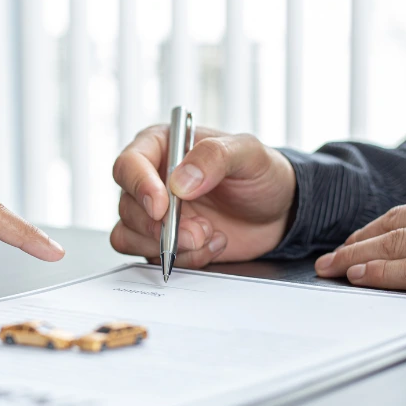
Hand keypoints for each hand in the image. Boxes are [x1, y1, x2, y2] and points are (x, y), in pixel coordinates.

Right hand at [110, 125, 296, 267]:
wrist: (277, 212)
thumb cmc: (260, 174)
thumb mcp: (248, 153)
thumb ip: (214, 157)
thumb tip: (179, 181)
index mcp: (162, 147)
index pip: (128, 165)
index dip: (139, 187)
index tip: (162, 207)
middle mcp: (151, 179)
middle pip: (127, 206)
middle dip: (162, 227)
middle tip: (199, 231)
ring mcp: (154, 213)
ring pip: (130, 235)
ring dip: (170, 245)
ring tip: (209, 235)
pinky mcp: (161, 241)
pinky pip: (149, 257)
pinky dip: (182, 258)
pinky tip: (211, 245)